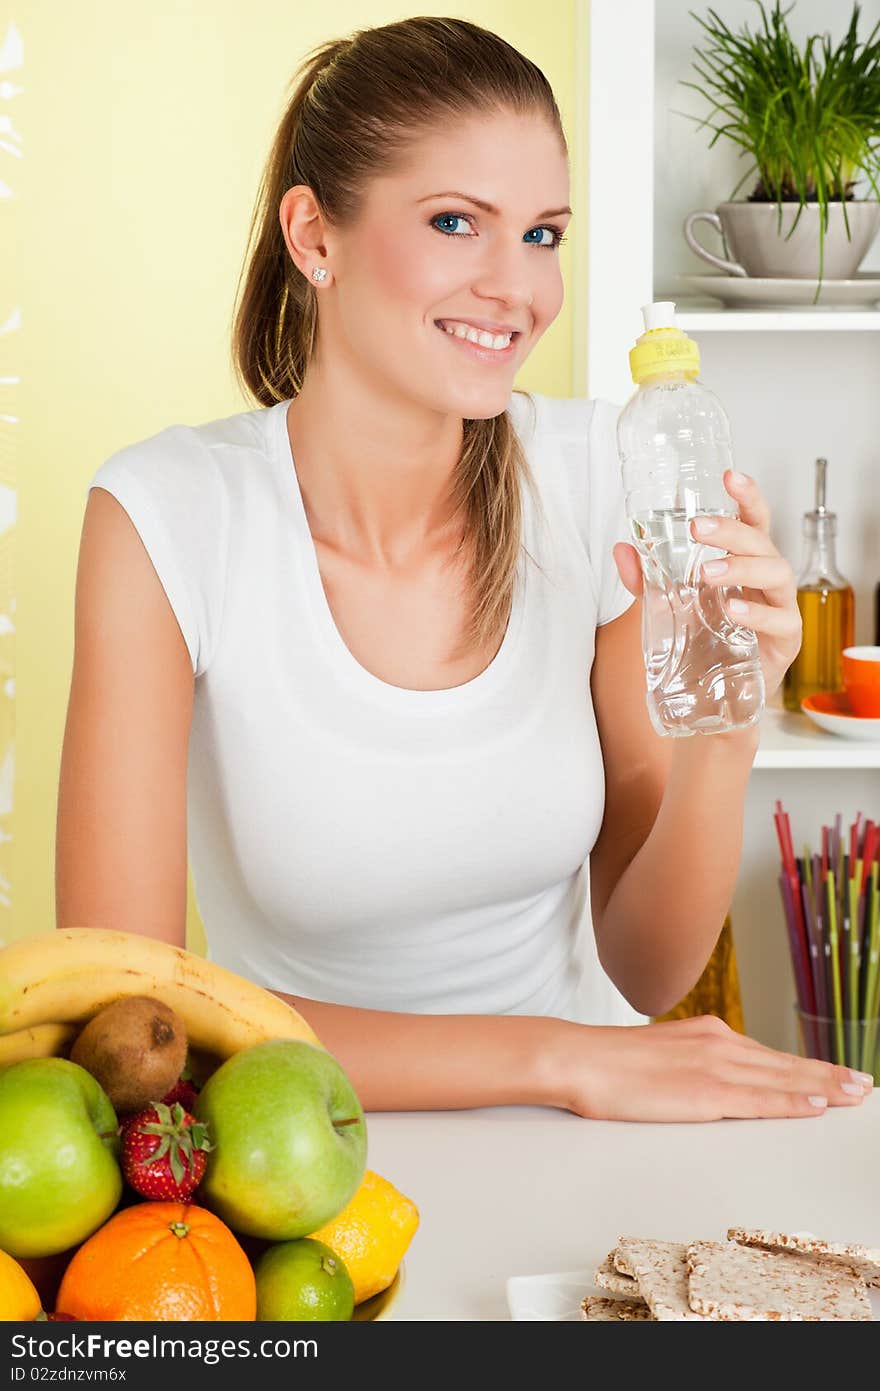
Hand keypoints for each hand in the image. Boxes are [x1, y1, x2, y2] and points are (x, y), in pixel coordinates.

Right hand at [548, 1014, 872, 1121]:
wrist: (578, 1058)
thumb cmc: (608, 1064)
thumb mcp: (661, 1056)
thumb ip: (692, 1064)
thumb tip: (711, 1080)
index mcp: (707, 1035)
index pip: (769, 1055)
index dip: (807, 1066)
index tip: (836, 1074)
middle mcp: (718, 1044)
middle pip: (785, 1065)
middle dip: (828, 1075)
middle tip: (863, 1084)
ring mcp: (714, 1066)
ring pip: (782, 1079)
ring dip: (824, 1087)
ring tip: (855, 1093)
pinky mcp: (705, 1092)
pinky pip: (760, 1099)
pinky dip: (793, 1101)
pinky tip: (818, 1105)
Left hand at [612, 470, 800, 704]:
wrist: (715, 697)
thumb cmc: (702, 643)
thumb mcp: (669, 607)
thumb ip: (646, 579)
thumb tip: (622, 547)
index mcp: (744, 563)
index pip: (754, 520)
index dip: (747, 495)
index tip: (730, 475)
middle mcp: (766, 580)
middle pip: (762, 541)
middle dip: (732, 530)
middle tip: (698, 529)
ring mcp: (780, 608)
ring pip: (777, 573)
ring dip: (741, 567)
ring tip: (706, 573)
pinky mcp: (786, 641)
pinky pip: (781, 620)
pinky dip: (756, 613)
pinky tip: (732, 611)